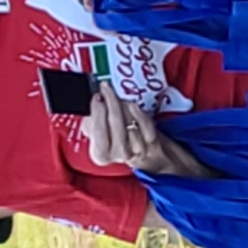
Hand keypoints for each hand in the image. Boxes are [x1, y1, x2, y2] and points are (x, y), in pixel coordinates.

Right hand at [83, 92, 197, 176]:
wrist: (158, 158)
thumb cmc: (127, 142)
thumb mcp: (104, 136)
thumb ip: (93, 125)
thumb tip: (89, 111)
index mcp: (101, 155)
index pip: (97, 134)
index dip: (96, 114)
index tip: (97, 98)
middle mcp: (120, 156)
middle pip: (114, 126)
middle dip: (110, 103)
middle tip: (106, 89)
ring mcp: (139, 152)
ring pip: (129, 124)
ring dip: (123, 106)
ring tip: (118, 97)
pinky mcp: (155, 146)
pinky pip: (145, 125)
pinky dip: (138, 112)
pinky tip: (132, 105)